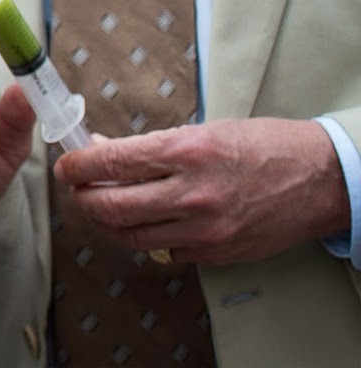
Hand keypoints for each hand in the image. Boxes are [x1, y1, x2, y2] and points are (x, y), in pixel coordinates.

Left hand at [54, 116, 348, 265]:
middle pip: (110, 207)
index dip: (76, 166)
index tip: (66, 164)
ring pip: (130, 236)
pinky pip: (164, 250)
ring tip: (101, 205)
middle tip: (76, 188)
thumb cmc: (261, 146)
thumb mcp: (201, 131)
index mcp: (185, 152)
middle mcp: (192, 194)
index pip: (110, 163)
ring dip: (106, 221)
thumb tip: (103, 151)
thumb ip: (151, 146)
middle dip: (82, 198)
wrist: (317, 179)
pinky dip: (146, 237)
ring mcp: (205, 230)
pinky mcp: (216, 254)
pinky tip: (145, 221)